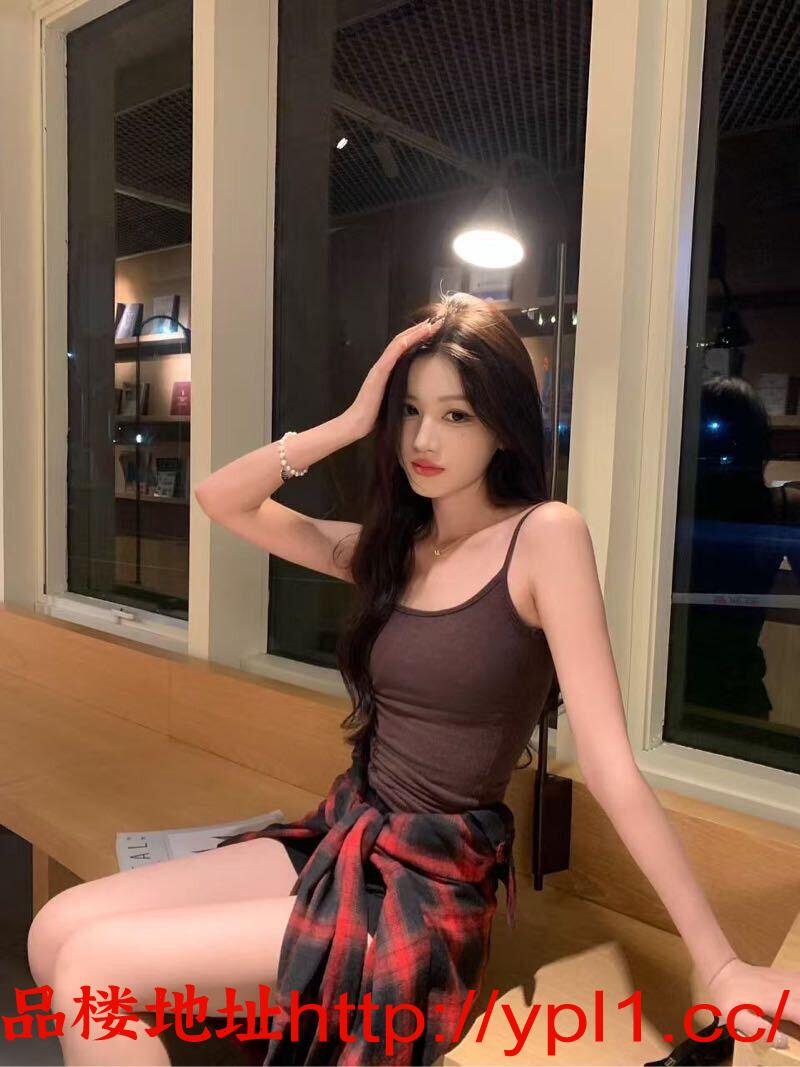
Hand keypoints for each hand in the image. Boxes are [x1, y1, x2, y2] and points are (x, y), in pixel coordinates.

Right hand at [344, 317, 441, 438]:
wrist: (356, 423)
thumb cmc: (374, 414)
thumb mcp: (393, 398)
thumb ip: (401, 388)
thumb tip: (417, 389)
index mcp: (387, 369)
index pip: (404, 347)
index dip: (418, 336)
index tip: (434, 329)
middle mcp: (382, 365)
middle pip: (402, 341)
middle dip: (419, 330)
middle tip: (436, 321)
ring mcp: (379, 369)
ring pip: (397, 345)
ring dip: (413, 334)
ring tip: (428, 326)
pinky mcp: (376, 376)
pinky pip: (388, 358)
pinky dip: (398, 347)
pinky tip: (408, 339)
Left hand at [704, 956, 797, 1049]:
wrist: (723, 971)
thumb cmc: (729, 998)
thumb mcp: (735, 1017)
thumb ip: (758, 1030)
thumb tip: (783, 1043)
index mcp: (779, 1002)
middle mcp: (789, 989)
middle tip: (798, 1027)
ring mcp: (789, 980)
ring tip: (798, 1020)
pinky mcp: (788, 977)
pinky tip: (799, 997)